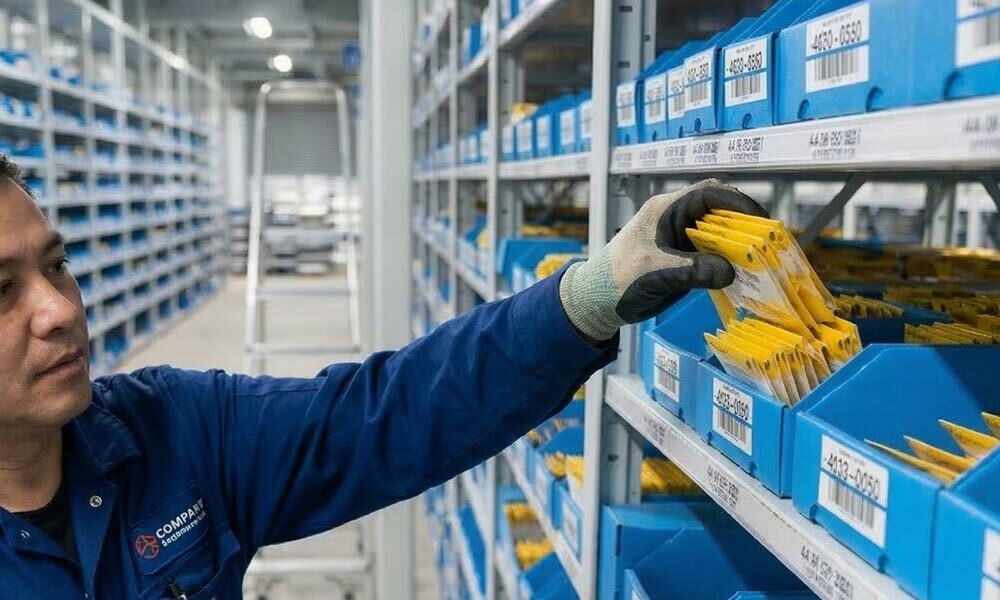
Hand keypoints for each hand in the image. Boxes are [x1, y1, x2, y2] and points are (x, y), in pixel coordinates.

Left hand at [559, 179, 767, 341]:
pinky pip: (712, 254)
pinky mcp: (682, 259)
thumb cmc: (617, 280)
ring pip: (718, 234)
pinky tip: (742, 276)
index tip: (762, 219)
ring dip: (739, 245)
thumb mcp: (654, 273)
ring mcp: (679, 240)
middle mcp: (675, 219)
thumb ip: (692, 270)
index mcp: (666, 209)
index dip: (738, 202)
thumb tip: (731, 272)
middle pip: (719, 211)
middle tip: (769, 243)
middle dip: (745, 224)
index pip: (709, 194)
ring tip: (762, 261)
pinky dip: (728, 262)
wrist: (597, 302)